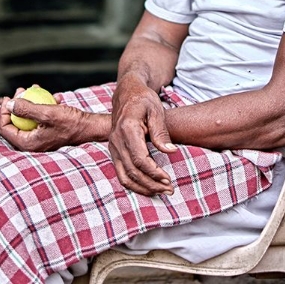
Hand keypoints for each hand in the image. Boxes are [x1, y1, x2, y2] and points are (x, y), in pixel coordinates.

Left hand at [0, 89, 110, 151]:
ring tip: (35, 88)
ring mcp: (40, 137)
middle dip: (17, 104)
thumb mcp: (47, 113)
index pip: (5, 128)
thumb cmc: (70, 122)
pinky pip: (40, 118)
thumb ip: (26, 109)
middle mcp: (31, 143)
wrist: (89, 127)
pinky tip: (53, 97)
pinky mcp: (48, 131)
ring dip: (31, 101)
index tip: (9, 97)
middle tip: (21, 90)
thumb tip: (9, 104)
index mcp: (27, 143)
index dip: (3, 111)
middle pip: (15, 122)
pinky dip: (44, 106)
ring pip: (28, 118)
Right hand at [108, 75, 176, 195]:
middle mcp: (116, 140)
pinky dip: (134, 184)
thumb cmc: (143, 99)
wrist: (127, 93)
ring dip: (143, 188)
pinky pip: (121, 173)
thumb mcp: (156, 110)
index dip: (155, 173)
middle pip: (132, 171)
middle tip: (169, 189)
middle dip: (151, 184)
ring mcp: (113, 147)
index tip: (168, 179)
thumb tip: (171, 151)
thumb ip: (161, 132)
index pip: (140, 159)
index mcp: (127, 128)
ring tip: (160, 191)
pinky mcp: (114, 151)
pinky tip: (148, 187)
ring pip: (125, 177)